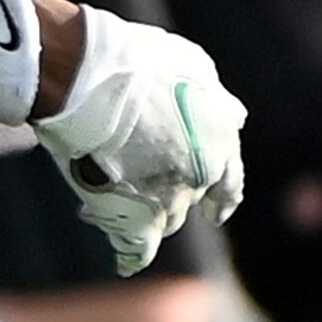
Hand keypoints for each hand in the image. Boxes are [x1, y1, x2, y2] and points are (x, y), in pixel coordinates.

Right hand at [32, 7, 246, 275]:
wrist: (85, 74)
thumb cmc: (134, 61)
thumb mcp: (191, 66)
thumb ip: (217, 101)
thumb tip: (236, 117)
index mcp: (220, 141)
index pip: (230, 182)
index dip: (221, 197)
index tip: (215, 211)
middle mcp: (201, 175)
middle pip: (190, 199)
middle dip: (173, 195)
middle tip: (151, 189)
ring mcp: (168, 199)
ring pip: (164, 221)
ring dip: (146, 212)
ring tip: (118, 197)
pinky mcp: (134, 218)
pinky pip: (135, 250)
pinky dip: (129, 255)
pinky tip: (125, 261)